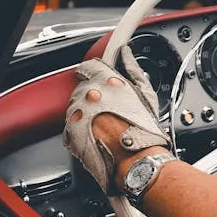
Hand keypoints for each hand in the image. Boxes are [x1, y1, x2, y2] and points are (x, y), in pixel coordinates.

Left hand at [63, 46, 170, 193]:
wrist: (137, 163)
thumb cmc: (144, 133)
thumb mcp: (146, 95)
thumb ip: (133, 69)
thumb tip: (126, 53)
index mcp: (105, 83)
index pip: (90, 66)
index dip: (95, 70)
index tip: (97, 75)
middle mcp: (87, 97)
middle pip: (82, 88)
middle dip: (93, 95)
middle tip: (108, 108)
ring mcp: (77, 116)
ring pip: (75, 107)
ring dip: (86, 112)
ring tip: (105, 125)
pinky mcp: (70, 135)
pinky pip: (70, 126)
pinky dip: (80, 129)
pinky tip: (97, 135)